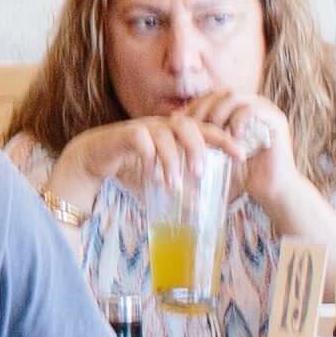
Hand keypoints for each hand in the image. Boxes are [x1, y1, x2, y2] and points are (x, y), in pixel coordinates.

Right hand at [50, 109, 236, 214]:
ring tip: (174, 184)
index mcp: (174, 134)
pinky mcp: (123, 134)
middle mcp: (161, 126)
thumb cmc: (130, 168)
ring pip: (164, 133)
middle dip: (198, 148)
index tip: (242, 155)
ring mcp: (142, 128)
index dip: (224, 139)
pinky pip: (141, 139)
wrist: (93, 159)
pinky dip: (150, 157)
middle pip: (187, 126)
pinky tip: (152, 176)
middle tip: (201, 173)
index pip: (204, 130)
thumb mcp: (159, 180)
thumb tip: (201, 211)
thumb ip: (179, 190)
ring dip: (172, 159)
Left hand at [193, 91, 327, 231]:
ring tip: (213, 132)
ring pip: (236, 96)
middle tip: (194, 126)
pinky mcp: (277, 120)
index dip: (196, 105)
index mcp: (239, 108)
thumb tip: (173, 120)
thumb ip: (202, 134)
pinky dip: (239, 120)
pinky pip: (254, 109)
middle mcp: (253, 104)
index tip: (181, 121)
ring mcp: (266, 109)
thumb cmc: (242, 173)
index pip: (213, 95)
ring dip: (219, 113)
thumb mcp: (216, 149)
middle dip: (204, 107)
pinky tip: (233, 136)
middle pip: (222, 92)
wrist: (272, 190)